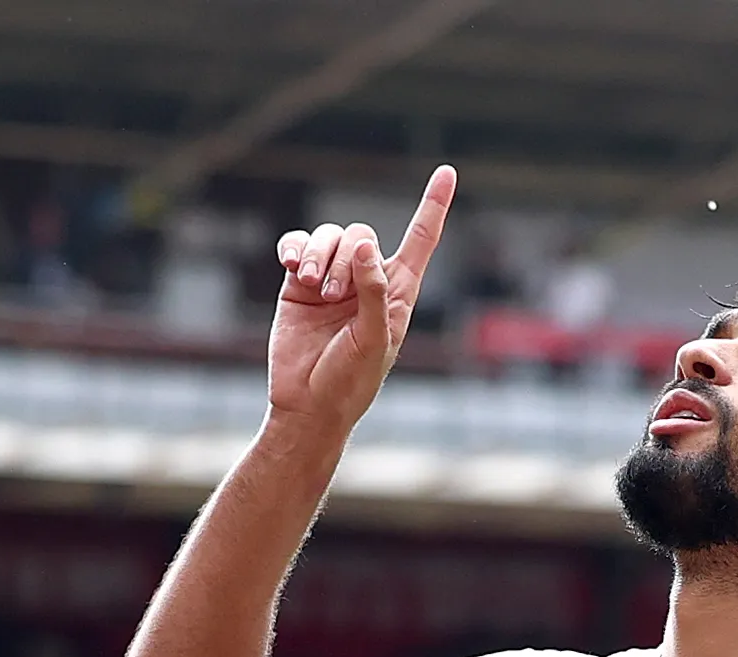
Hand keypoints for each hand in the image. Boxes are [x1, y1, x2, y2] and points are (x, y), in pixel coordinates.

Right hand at [267, 165, 456, 429]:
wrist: (307, 404)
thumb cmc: (351, 381)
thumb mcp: (373, 340)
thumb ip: (374, 292)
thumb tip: (364, 248)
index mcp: (397, 292)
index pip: (420, 240)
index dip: (433, 206)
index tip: (447, 171)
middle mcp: (366, 281)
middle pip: (361, 235)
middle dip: (345, 258)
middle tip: (333, 296)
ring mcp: (331, 280)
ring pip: (328, 237)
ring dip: (317, 256)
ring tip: (310, 286)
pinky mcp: (298, 284)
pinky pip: (297, 245)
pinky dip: (293, 248)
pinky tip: (290, 266)